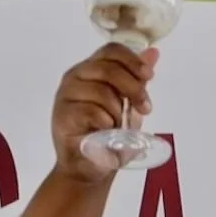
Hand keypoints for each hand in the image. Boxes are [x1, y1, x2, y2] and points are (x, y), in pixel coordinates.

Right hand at [50, 43, 156, 184]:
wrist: (91, 165)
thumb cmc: (109, 134)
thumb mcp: (129, 104)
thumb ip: (137, 79)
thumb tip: (153, 53)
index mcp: (92, 70)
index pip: (111, 51)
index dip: (132, 60)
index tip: (149, 76)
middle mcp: (76, 77)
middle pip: (108, 68)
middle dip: (133, 88)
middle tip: (145, 108)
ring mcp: (66, 95)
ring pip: (102, 91)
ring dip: (118, 112)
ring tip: (118, 126)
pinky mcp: (62, 115)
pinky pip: (92, 112)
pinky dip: (106, 124)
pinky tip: (105, 132)